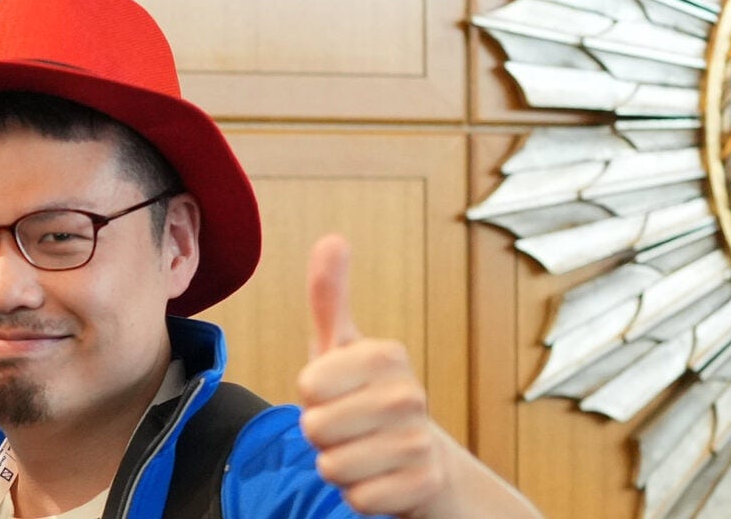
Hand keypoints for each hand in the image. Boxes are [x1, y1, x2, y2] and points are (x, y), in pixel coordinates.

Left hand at [297, 235, 448, 516]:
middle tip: (347, 428)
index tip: (335, 392)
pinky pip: (357, 498)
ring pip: (332, 466)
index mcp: (387, 356)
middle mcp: (410, 395)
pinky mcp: (423, 486)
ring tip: (362, 452)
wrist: (421, 461)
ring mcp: (420, 442)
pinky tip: (380, 479)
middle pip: (315, 428)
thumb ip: (330, 297)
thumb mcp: (341, 348)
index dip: (311, 397)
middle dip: (320, 435)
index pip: (308, 384)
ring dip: (336, 466)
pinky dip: (358, 495)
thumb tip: (333, 237)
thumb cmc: (365, 398)